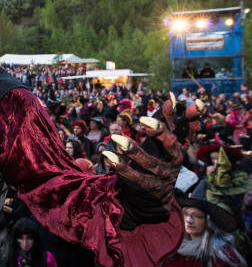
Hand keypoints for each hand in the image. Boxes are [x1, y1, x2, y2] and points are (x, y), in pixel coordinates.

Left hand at [101, 94, 201, 228]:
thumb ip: (165, 121)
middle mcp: (173, 162)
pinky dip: (121, 167)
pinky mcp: (149, 189)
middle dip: (159, 132)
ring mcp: (162, 177)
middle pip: (171, 146)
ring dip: (132, 150)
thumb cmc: (156, 163)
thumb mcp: (161, 142)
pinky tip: (108, 156)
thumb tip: (171, 96)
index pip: (187, 131)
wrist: (153, 201)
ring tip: (116, 139)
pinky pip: (134, 178)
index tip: (189, 102)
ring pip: (150, 164)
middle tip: (143, 120)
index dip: (191, 118)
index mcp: (176, 148)